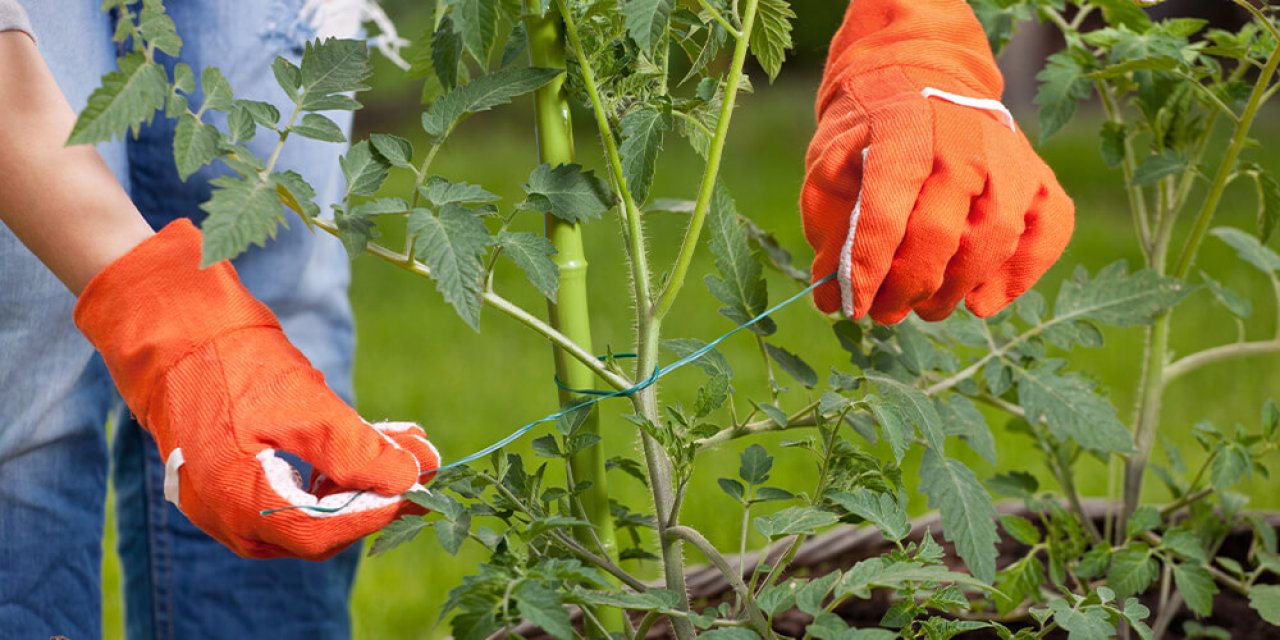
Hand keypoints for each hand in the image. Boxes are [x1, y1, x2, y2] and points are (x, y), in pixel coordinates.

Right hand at [74, 219, 438, 559]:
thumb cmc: (234, 364)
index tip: (419, 485)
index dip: (377, 512)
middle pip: (320, 529)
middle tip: (423, 460)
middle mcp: (228, 517)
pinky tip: (369, 438)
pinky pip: (292, 491)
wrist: (174, 330)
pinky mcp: (233, 481)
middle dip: (376, 492)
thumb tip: (413, 478)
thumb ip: (358, 450)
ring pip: (310, 509)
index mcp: (238, 504)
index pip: (324, 534)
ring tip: (407, 441)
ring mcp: (226, 502)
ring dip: (362, 478)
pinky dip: (334, 469)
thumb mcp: (305, 406)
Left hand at [802, 0, 1073, 323]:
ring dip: (957, 289)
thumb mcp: (830, 167)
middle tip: (886, 313)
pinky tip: (982, 302)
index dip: (867, 270)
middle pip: (940, 235)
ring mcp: (1009, 157)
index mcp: (901, 133)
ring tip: (926, 308)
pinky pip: (1049, 230)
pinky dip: (1020, 275)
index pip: (885, 215)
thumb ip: (830, 230)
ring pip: (995, 239)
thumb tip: (828, 299)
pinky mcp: (1039, 174)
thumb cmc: (869, 134)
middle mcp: (963, 142)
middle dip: (908, 288)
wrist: (919, 78)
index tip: (853, 306)